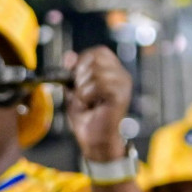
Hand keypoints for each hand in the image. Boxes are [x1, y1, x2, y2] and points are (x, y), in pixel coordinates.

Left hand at [67, 46, 133, 162]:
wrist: (94, 139)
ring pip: (96, 72)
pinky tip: (91, 105)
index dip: (82, 62)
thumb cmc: (87, 116)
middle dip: (81, 76)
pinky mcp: (121, 96)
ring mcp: (123, 85)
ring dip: (83, 90)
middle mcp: (121, 75)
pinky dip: (87, 96)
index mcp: (113, 71)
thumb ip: (72, 72)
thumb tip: (69, 55)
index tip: (76, 79)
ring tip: (87, 102)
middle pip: (95, 59)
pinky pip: (99, 85)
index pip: (98, 52)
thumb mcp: (74, 90)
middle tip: (83, 95)